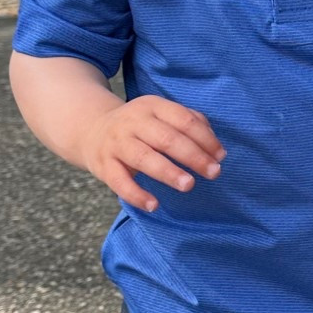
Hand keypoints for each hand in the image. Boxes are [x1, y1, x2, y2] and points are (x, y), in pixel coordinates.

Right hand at [80, 95, 224, 212]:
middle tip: (214, 173)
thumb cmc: (140, 127)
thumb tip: (215, 146)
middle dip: (193, 156)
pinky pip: (120, 182)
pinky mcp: (103, 165)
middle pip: (167, 138)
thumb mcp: (160, 115)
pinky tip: (154, 205)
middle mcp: (133, 122)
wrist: (91, 130)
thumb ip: (187, 123)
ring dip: (168, 172)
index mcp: (152, 106)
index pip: (184, 120)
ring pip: (144, 157)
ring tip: (189, 185)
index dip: (205, 138)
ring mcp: (117, 143)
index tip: (221, 157)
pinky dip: (136, 194)